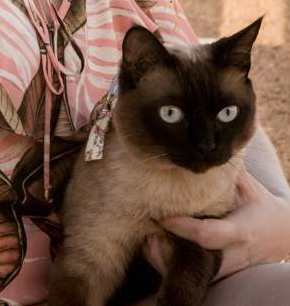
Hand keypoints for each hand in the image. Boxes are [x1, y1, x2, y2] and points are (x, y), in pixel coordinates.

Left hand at [143, 169, 289, 278]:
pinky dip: (165, 264)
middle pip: (192, 259)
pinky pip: (186, 275)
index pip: (206, 234)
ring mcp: (224, 269)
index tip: (161, 214)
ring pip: (187, 272)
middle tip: (147, 226)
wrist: (281, 235)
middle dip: (166, 247)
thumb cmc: (260, 207)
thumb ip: (227, 171)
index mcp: (240, 231)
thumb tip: (203, 146)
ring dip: (161, 257)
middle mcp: (231, 255)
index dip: (181, 226)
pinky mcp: (217, 276)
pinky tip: (153, 244)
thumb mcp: (249, 187)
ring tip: (146, 234)